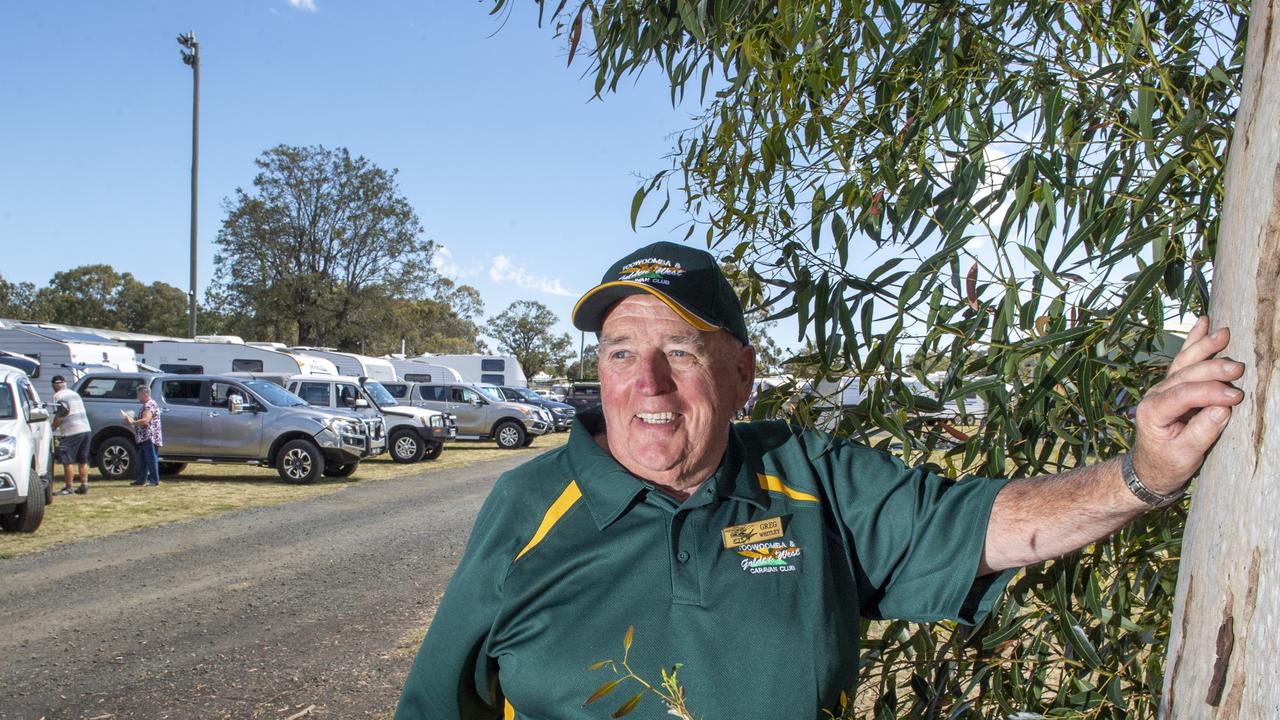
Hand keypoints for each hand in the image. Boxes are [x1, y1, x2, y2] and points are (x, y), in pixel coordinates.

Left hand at [1131, 316, 1244, 493]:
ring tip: (1224, 334)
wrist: (1152, 468)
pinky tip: (1203, 323)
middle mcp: (1155, 395)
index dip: (1209, 393)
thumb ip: (1202, 432)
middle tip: (1238, 368)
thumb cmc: (1168, 463)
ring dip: (1204, 347)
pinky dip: (1194, 342)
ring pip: (1184, 362)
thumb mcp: (1185, 456)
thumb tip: (1223, 409)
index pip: (1182, 395)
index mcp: (1152, 412)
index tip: (1235, 396)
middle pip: (1185, 375)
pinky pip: (1184, 360)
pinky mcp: (1174, 386)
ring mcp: (1163, 388)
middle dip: (1211, 368)